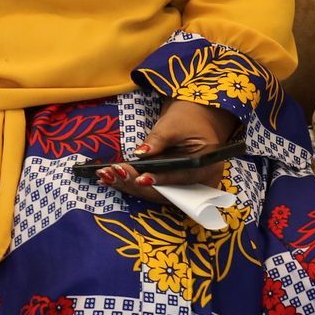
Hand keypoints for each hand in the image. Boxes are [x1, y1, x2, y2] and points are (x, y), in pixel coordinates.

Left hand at [97, 99, 240, 204]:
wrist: (192, 121)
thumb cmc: (186, 120)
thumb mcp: (173, 125)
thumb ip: (158, 140)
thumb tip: (140, 153)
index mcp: (207, 167)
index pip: (181, 178)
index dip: (159, 180)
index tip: (139, 179)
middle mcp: (199, 184)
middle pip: (167, 192)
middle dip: (136, 184)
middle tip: (113, 174)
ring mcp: (185, 189)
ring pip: (156, 194)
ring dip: (129, 186)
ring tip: (106, 175)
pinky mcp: (171, 189)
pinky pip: (152, 190)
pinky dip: (132, 183)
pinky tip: (111, 178)